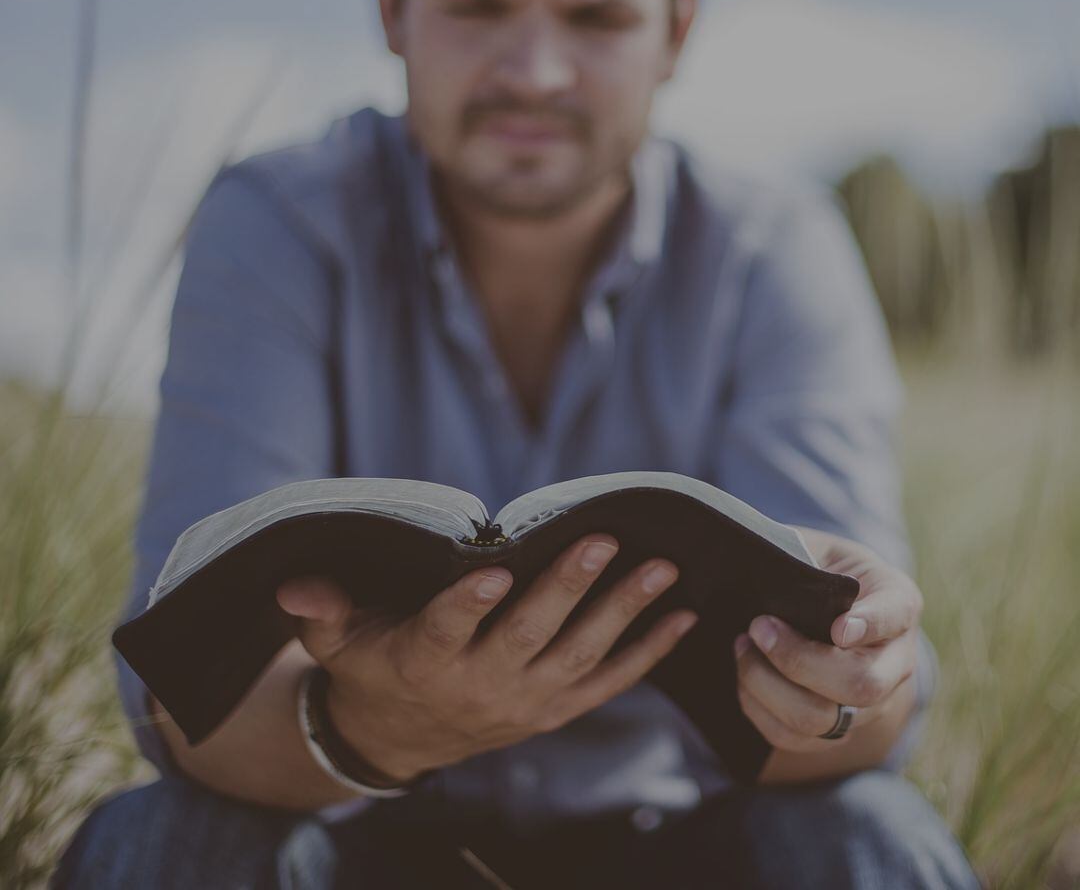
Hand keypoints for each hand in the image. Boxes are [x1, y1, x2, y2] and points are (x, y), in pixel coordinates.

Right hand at [276, 535, 697, 783]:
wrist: (402, 737)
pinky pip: (608, 681)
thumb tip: (292, 586)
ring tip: (661, 568)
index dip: (467, 604)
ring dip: (623, 612)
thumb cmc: (371, 666)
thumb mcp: (338, 641)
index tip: (492, 571)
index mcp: (424, 659)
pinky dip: (647, 652)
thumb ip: (321, 611)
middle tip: (602, 540)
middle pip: (528, 635)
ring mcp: (526, 700)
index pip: (445, 631)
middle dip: (567, 588)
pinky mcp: (556, 707)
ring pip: (580, 654)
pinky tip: (682, 617)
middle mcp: (480, 684)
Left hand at [734, 527, 922, 759]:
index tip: (838, 628)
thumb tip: (764, 565)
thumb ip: (801, 555)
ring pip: (824, 720)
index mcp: (897, 601)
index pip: (896, 614)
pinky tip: (743, 672)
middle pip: (861, 685)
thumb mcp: (817, 546)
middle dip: (799, 660)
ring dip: (769, 686)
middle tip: (758, 626)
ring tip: (742, 646)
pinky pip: (794, 737)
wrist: (827, 604)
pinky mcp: (834, 729)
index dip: (872, 624)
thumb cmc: (817, 566)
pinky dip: (757, 708)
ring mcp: (869, 703)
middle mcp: (894, 660)